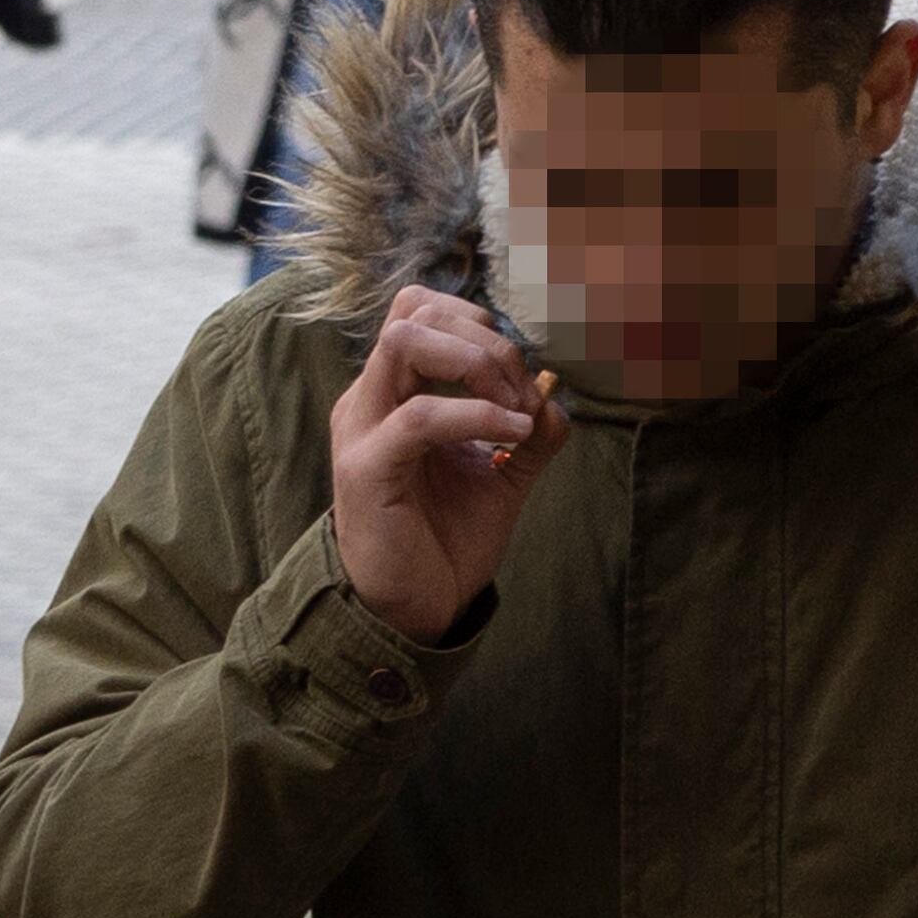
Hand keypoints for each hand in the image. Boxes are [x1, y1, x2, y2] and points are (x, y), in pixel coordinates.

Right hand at [330, 287, 564, 643]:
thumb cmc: (445, 539)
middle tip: (520, 390)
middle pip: (416, 310)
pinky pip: (420, 417)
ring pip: (405, 340)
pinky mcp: (366, 468)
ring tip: (512, 407)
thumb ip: (528, 432)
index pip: (425, 310)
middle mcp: (370, 399)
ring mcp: (362, 430)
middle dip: (484, 338)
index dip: (481, 325)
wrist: (417, 607)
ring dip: (474, 362)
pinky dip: (476, 415)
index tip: (522, 378)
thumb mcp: (501, 473)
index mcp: (394, 392)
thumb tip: (555, 399)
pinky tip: (512, 435)